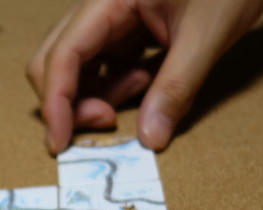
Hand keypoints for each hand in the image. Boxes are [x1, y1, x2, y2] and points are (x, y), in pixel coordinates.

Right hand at [27, 0, 262, 153]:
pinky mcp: (122, 29)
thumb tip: (150, 140)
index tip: (60, 143)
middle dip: (70, 101)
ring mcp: (108, 18)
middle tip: (108, 122)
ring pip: (75, 67)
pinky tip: (148, 79)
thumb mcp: (207, 35)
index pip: (63, 54)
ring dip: (97, 95)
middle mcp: (99, 6)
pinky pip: (101, 66)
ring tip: (144, 88)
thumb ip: (175, 88)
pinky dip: (115, 86)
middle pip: (54, 61)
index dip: (56, 102)